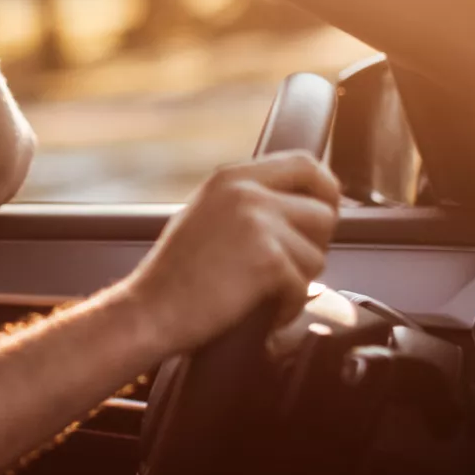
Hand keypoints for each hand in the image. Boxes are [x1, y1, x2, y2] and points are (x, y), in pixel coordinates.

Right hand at [119, 153, 339, 352]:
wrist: (150, 311)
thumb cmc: (174, 276)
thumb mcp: (207, 215)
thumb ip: (249, 202)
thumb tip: (299, 206)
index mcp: (231, 177)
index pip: (304, 163)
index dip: (324, 190)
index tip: (324, 211)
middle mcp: (247, 192)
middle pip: (322, 212)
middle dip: (312, 245)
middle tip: (284, 266)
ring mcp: (259, 223)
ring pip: (317, 254)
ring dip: (297, 280)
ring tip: (261, 290)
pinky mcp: (268, 259)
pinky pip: (304, 287)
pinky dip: (286, 307)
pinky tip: (259, 309)